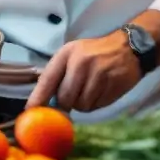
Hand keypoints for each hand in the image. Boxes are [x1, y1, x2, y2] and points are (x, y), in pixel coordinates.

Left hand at [25, 31, 141, 111]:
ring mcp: (98, 74)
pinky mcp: (113, 85)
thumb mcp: (74, 54)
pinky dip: (96, 103)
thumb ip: (59, 74)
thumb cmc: (95, 53)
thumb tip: (45, 102)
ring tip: (91, 89)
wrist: (129, 47)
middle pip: (64, 98)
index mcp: (67, 53)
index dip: (38, 98)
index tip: (30, 111)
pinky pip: (97, 106)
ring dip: (83, 103)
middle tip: (73, 97)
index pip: (47, 79)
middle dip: (66, 104)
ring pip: (81, 105)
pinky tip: (102, 90)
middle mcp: (81, 63)